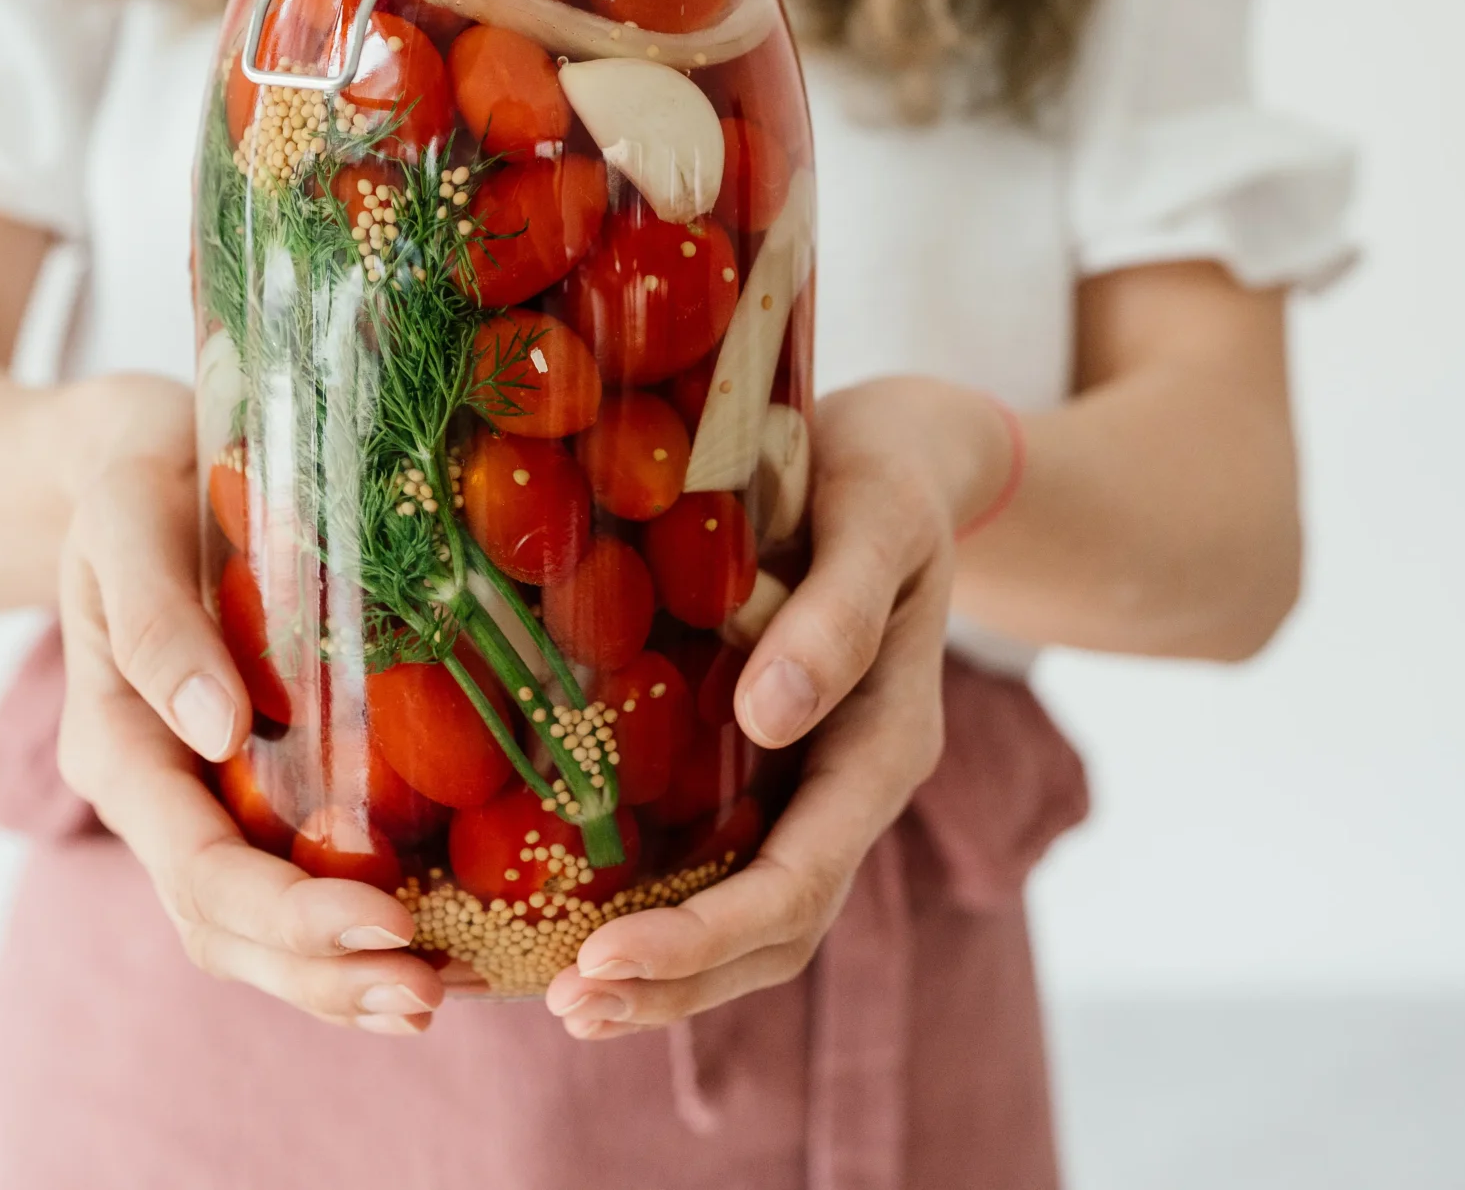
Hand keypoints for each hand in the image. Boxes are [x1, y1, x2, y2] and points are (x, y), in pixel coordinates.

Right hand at [49, 373, 447, 1033]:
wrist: (121, 460)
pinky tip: (438, 941)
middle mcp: (154, 794)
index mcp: (115, 743)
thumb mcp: (129, 517)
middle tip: (432, 994)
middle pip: (225, 927)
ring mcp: (197, 799)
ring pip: (254, 930)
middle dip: (324, 975)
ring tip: (440, 995)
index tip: (387, 924)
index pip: (199, 866)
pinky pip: (289, 879)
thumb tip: (217, 727)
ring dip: (341, 978)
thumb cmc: (130, 474)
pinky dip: (351, 929)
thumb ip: (157, 619)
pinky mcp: (244, 784)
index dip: (291, 914)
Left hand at [544, 376, 1013, 1035]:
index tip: (603, 960)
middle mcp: (847, 788)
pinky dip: (654, 910)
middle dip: (676, 983)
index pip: (799, 882)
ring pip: (750, 920)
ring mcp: (808, 785)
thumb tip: (770, 715)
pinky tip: (571, 923)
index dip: (704, 936)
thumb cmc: (884, 478)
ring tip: (560, 1001)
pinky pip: (715, 862)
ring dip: (665, 973)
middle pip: (775, 932)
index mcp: (883, 746)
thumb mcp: (876, 522)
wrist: (904, 459)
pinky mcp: (766, 765)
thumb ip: (835, 616)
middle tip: (563, 1005)